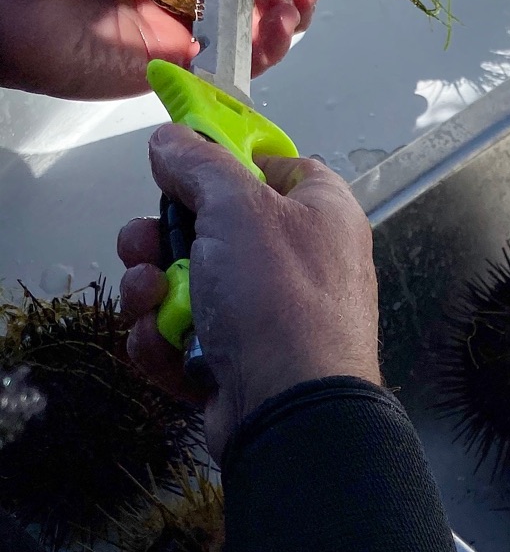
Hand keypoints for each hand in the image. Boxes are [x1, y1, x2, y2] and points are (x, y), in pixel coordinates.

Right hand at [120, 125, 380, 460]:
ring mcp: (267, 319)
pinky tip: (163, 342)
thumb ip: (199, 163)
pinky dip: (162, 340)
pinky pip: (181, 337)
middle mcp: (300, 264)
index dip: (224, 162)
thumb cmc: (279, 296)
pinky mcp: (236, 364)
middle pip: (210, 228)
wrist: (291, 410)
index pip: (273, 168)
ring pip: (184, 284)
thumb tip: (172, 140)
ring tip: (153, 299)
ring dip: (151, 289)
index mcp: (321, 215)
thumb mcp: (238, 205)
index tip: (180, 166)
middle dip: (161, 237)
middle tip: (146, 246)